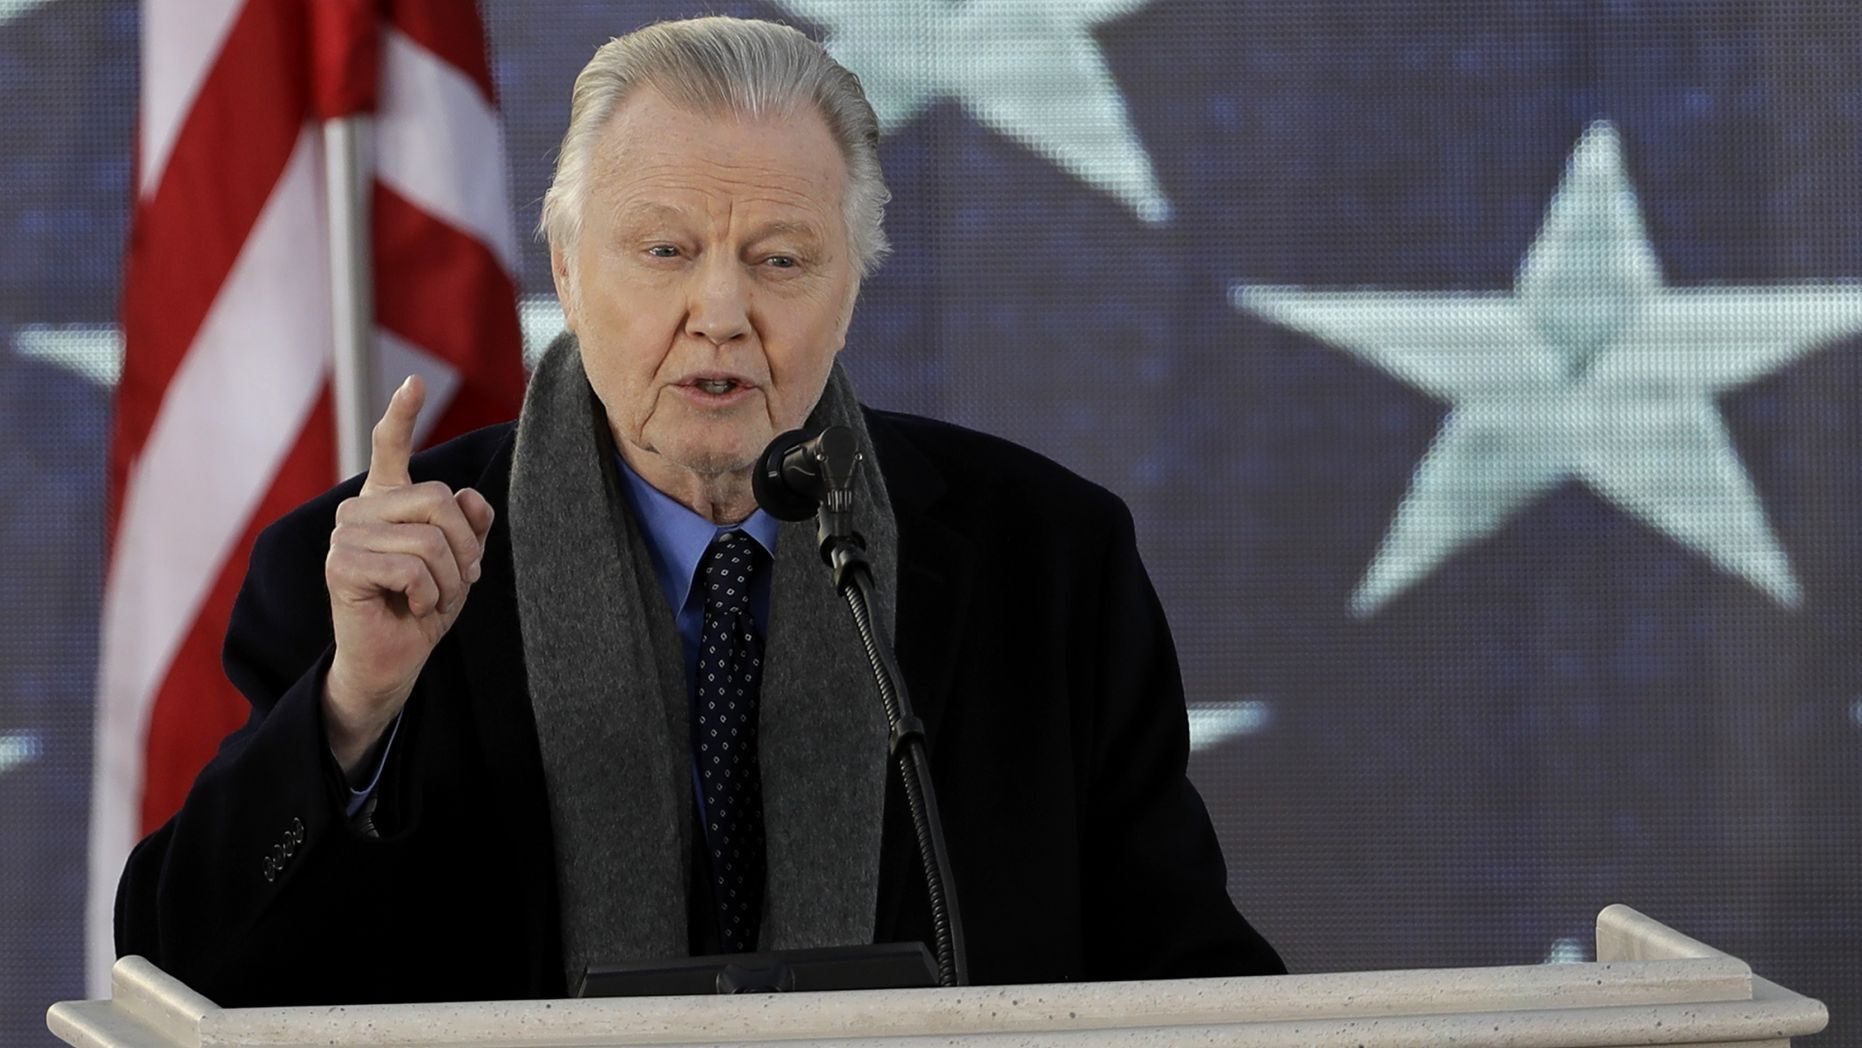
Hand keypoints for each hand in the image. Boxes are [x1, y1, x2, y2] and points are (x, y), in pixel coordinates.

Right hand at [322, 376, 493, 773]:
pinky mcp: (342, 565)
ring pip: (430, 537)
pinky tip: (412, 608)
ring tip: (432, 598)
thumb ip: (469, 527)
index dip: (401, 415)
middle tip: (459, 579)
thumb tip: (474, 498)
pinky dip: (429, 594)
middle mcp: (359, 510)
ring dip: (448, 577)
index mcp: (386, 502)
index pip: (388, 448)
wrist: (391, 661)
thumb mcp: (459, 564)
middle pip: (438, 498)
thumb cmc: (422, 609)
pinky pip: (412, 567)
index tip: (414, 381)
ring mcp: (345, 535)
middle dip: (464, 545)